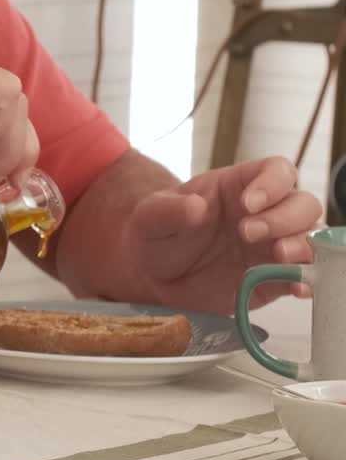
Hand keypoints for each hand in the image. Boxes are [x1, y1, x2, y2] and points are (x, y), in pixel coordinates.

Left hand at [121, 156, 321, 313]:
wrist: (153, 276)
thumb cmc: (157, 235)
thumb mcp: (150, 217)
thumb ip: (169, 210)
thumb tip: (195, 206)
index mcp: (239, 186)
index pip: (276, 171)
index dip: (272, 183)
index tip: (248, 203)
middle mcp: (265, 213)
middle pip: (302, 203)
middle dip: (284, 217)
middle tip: (249, 233)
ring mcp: (271, 247)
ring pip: (309, 238)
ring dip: (301, 246)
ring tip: (278, 257)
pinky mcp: (273, 280)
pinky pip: (302, 277)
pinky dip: (306, 281)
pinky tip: (297, 287)